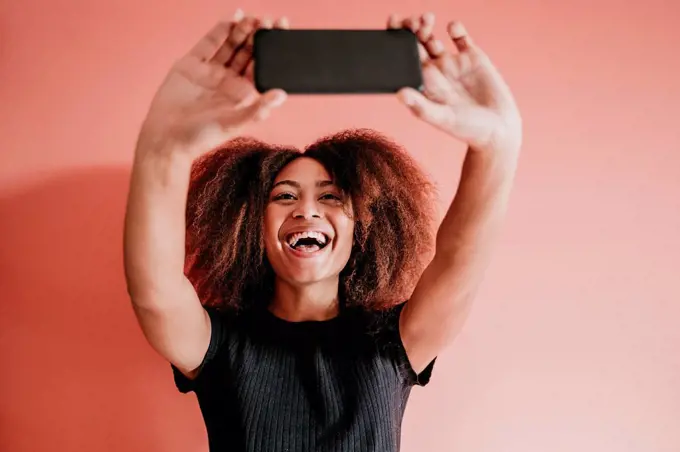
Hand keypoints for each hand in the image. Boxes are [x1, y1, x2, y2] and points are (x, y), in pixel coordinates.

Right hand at [138, 10, 288, 155]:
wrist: (166, 139)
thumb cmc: (201, 138)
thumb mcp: (234, 124)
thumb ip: (257, 109)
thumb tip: (281, 95)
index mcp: (243, 95)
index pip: (262, 69)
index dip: (271, 53)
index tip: (282, 36)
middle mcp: (229, 82)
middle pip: (248, 54)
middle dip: (258, 37)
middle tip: (268, 20)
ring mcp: (211, 72)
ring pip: (231, 46)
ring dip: (243, 31)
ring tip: (253, 19)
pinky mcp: (192, 65)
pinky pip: (210, 44)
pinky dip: (221, 30)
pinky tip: (233, 18)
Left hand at [389, 13, 521, 155]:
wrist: (499, 130)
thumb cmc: (467, 130)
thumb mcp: (442, 118)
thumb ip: (421, 105)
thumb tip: (399, 93)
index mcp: (422, 85)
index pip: (403, 61)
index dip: (396, 43)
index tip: (392, 27)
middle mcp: (435, 72)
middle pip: (415, 45)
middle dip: (410, 30)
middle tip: (411, 20)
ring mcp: (453, 64)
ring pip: (434, 38)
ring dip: (427, 27)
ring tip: (426, 20)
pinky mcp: (473, 58)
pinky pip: (461, 38)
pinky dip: (456, 29)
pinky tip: (453, 28)